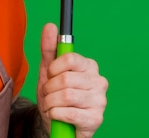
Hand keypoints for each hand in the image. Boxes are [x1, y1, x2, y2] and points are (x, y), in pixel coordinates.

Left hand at [36, 23, 107, 137]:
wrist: (55, 122)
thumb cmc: (55, 94)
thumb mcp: (49, 71)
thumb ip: (50, 48)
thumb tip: (50, 26)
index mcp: (89, 66)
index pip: (70, 58)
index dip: (54, 68)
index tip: (50, 75)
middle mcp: (99, 81)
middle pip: (65, 79)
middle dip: (49, 89)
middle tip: (48, 94)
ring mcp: (100, 101)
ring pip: (66, 96)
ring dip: (50, 103)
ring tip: (51, 106)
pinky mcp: (96, 119)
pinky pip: (69, 113)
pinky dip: (55, 114)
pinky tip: (57, 115)